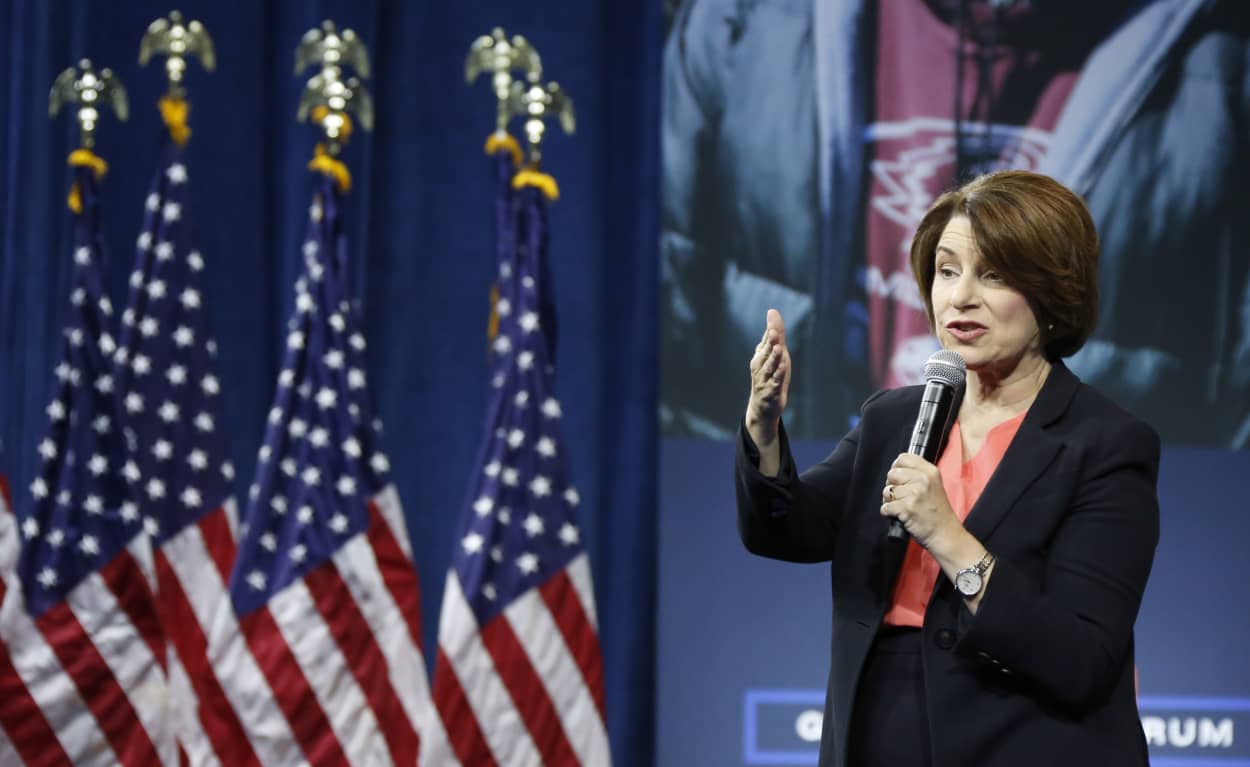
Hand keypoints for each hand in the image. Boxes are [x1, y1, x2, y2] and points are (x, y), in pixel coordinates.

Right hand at [745, 309, 790, 446]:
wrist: (762, 406)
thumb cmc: (770, 375)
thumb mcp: (775, 354)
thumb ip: (775, 334)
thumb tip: (772, 311)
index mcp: (761, 355)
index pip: (767, 340)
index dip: (771, 329)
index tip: (772, 315)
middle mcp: (760, 366)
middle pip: (767, 352)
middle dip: (771, 342)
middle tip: (775, 331)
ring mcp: (765, 379)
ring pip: (770, 367)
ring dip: (774, 358)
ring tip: (779, 348)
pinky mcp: (771, 392)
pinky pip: (775, 382)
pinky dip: (779, 375)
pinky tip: (783, 368)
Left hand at [880, 453, 961, 548]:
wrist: (946, 534)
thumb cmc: (938, 513)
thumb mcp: (934, 485)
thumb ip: (917, 474)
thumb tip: (895, 469)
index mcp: (930, 471)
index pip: (903, 458)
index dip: (896, 468)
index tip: (899, 479)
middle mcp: (923, 479)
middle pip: (892, 474)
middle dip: (891, 486)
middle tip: (900, 497)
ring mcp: (915, 494)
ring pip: (887, 491)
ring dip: (889, 501)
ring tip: (901, 507)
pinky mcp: (908, 508)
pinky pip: (885, 507)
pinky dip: (888, 513)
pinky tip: (899, 515)